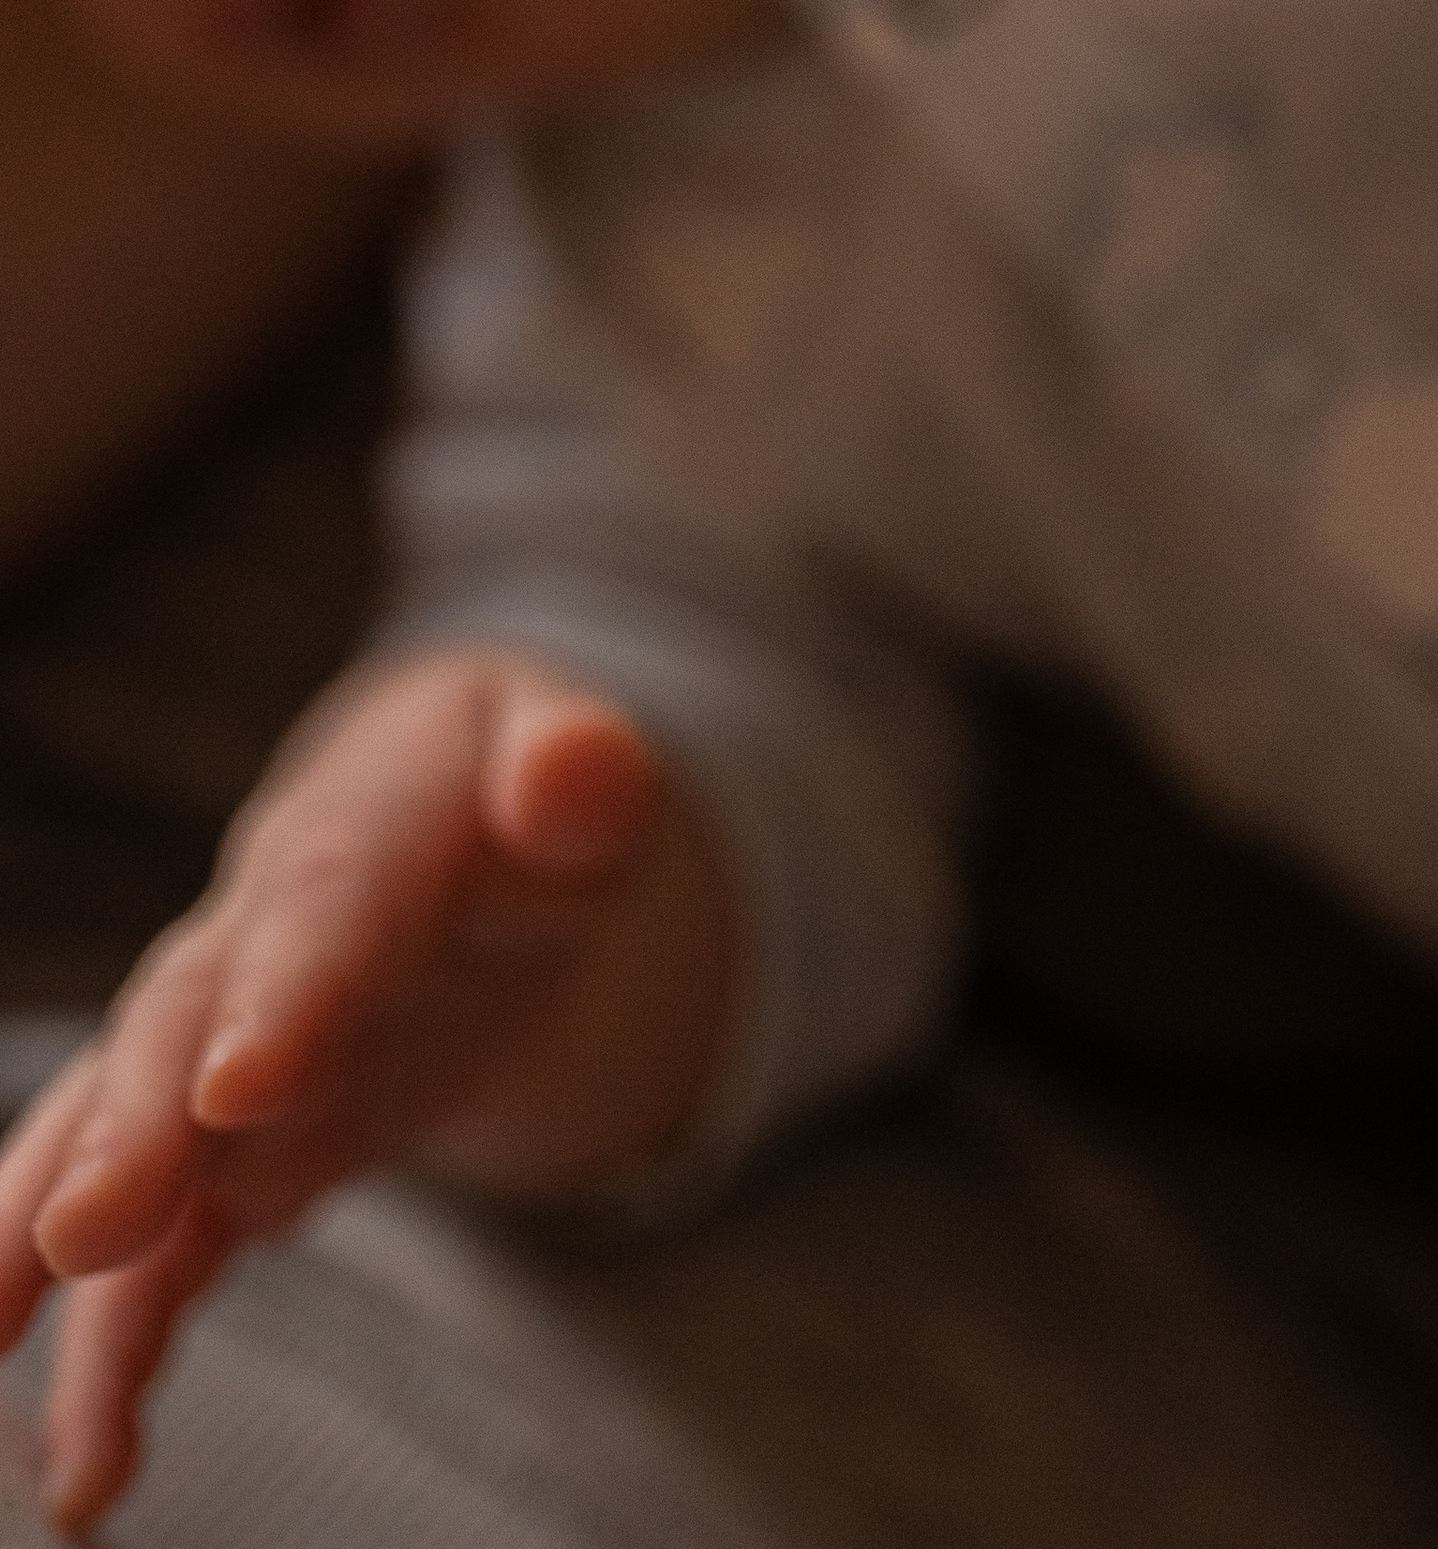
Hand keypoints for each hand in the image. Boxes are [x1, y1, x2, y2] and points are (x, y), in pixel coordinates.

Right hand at [0, 650, 730, 1531]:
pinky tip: (88, 1468)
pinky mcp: (218, 1155)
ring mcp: (221, 1051)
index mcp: (362, 836)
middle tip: (84, 1234)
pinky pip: (155, 1252)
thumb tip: (581, 770)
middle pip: (183, 1025)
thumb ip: (582, 778)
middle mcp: (258, 945)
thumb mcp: (577, 776)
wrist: (449, 822)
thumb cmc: (517, 796)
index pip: (324, 905)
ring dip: (54, 1237)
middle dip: (133, 1129)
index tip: (241, 1094)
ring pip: (117, 1136)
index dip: (284, 992)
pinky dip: (113, 1352)